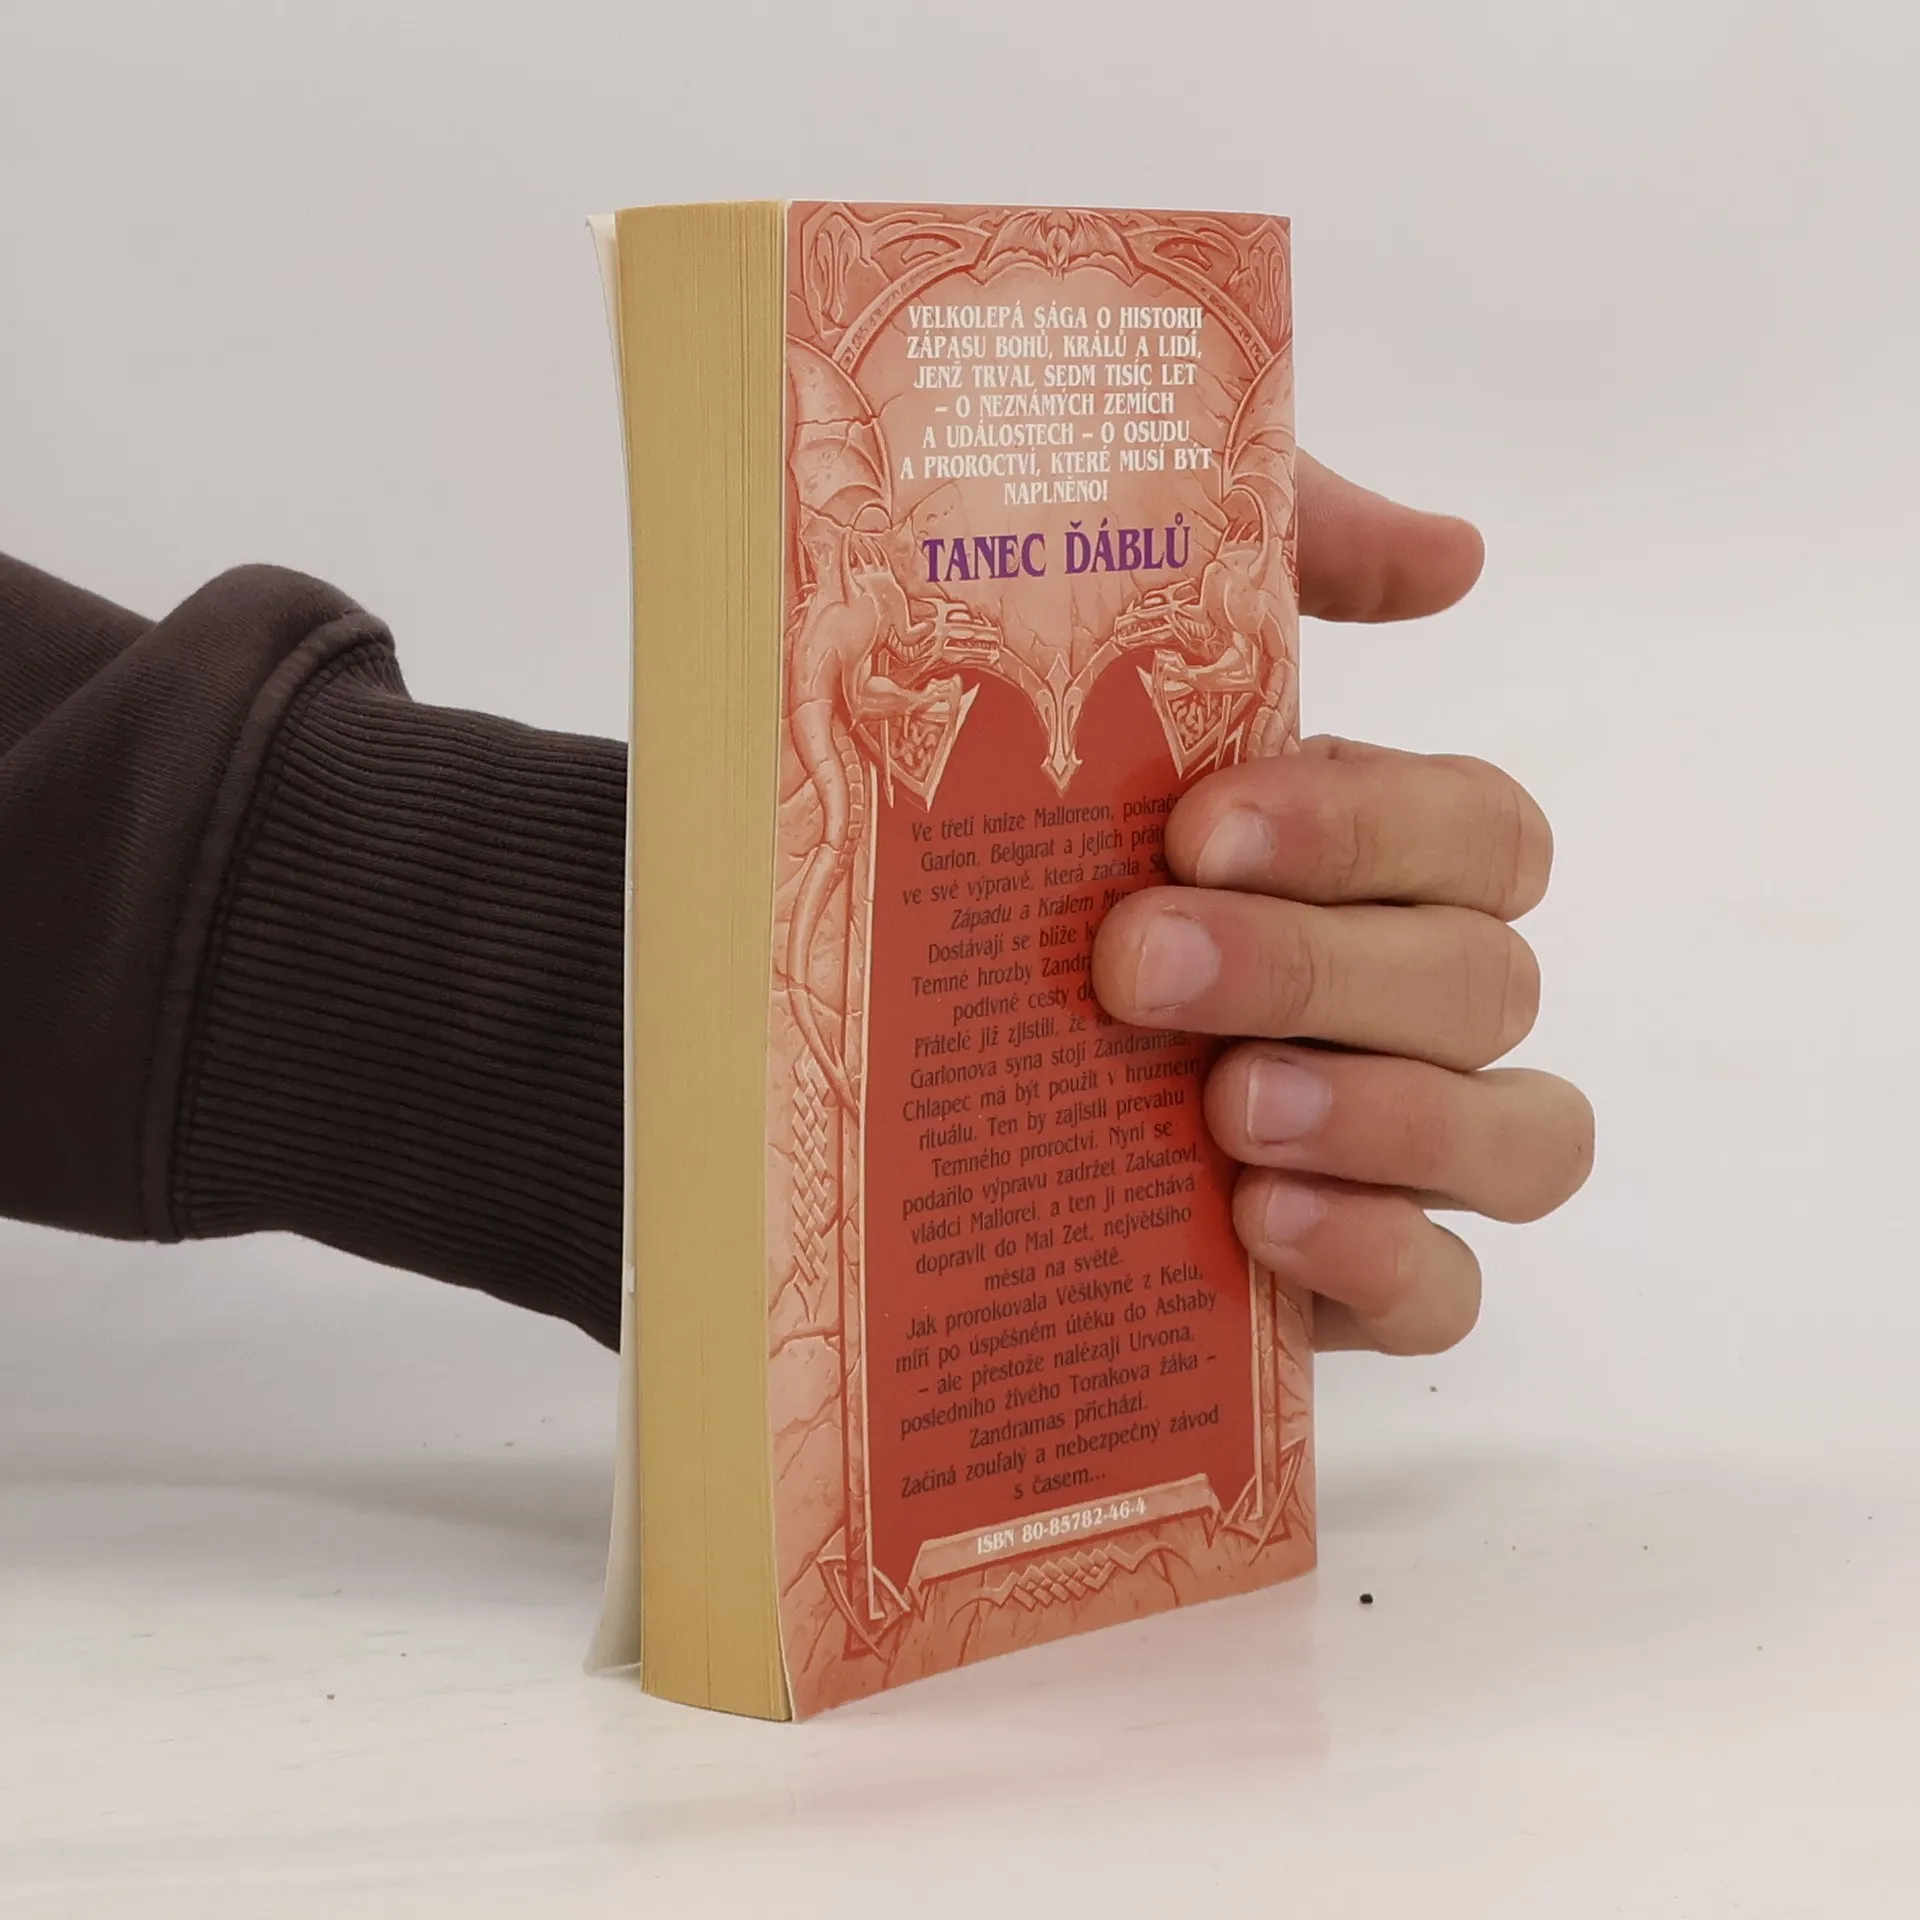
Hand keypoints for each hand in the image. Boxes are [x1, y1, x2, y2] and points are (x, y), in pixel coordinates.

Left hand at [1091, 454, 1593, 1355]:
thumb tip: (1456, 553)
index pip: (1481, 832)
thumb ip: (1285, 565)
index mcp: (1373, 861)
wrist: (864, 1050)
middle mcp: (1409, 999)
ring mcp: (1393, 1150)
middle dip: (1316, 967)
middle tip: (1137, 964)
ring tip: (1224, 1106)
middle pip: (1487, 980)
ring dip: (1387, 1114)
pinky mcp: (1344, 1282)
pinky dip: (1384, 1259)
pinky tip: (1262, 1221)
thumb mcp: (1117, 659)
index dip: (1369, 829)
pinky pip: (1450, 1295)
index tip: (1196, 825)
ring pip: (1525, 1137)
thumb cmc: (1014, 843)